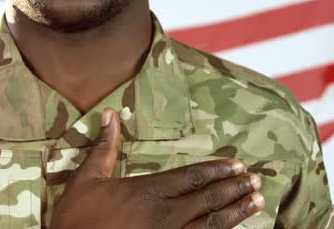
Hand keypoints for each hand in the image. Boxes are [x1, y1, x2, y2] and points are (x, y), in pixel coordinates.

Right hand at [50, 108, 264, 228]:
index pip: (190, 177)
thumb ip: (104, 147)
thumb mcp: (86, 179)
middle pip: (207, 199)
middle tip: (255, 181)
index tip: (237, 164)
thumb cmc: (77, 219)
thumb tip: (109, 115)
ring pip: (212, 224)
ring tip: (256, 203)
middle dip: (234, 188)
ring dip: (236, 213)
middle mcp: (164, 215)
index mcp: (146, 192)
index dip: (217, 170)